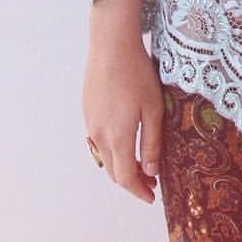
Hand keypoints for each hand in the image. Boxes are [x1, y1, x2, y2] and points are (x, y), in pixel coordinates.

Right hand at [82, 0, 163, 204]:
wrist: (111, 45)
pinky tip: (126, 140)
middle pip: (114, 171)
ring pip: (105, 156)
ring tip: (141, 163)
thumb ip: (152, 143)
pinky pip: (98, 140)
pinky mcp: (87, 111)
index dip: (139, 191)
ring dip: (122, 165)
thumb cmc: (137, 73)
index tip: (152, 196)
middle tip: (151, 183)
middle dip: (132, 182)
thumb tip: (150, 172)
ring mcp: (90, 123)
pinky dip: (113, 149)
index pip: (126, 178)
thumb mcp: (153, 108)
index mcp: (117, 137)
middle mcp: (99, 135)